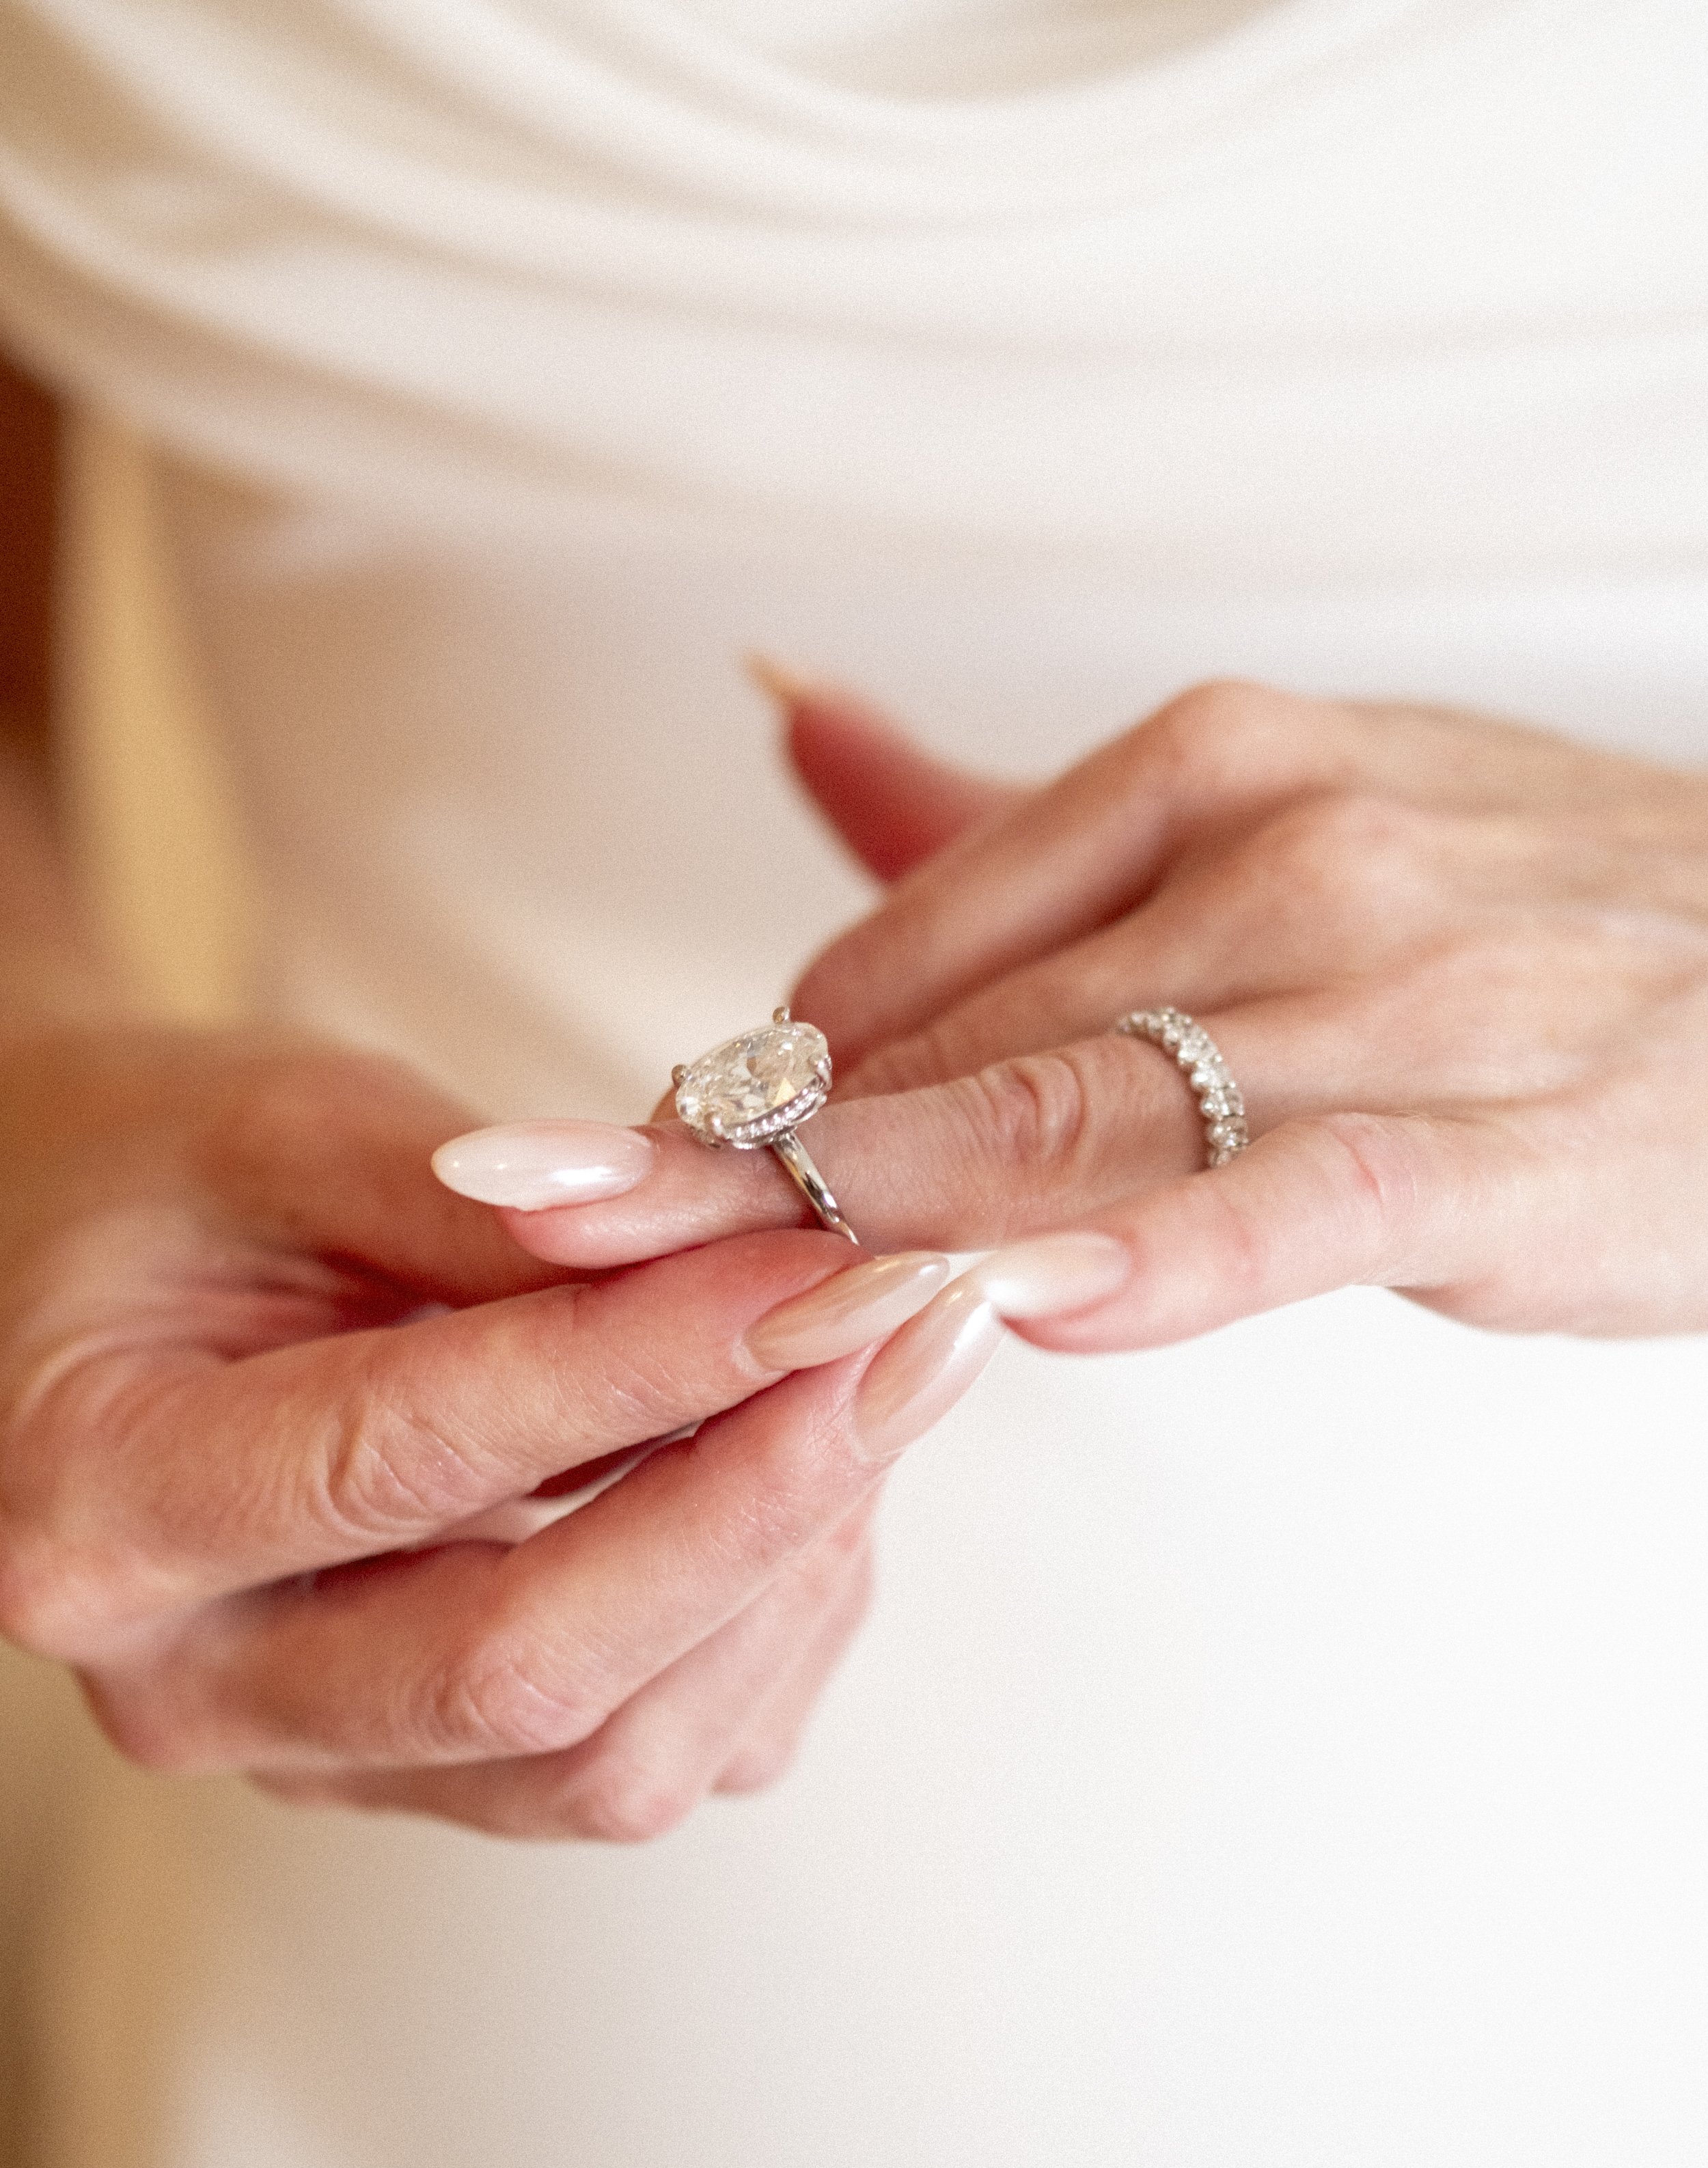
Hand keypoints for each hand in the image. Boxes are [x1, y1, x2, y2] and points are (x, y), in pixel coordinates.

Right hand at [0, 1023, 979, 1838]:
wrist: (98, 1271)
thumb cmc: (169, 1184)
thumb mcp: (285, 1129)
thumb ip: (483, 1206)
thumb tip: (729, 1255)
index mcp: (102, 1511)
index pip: (407, 1464)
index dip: (639, 1369)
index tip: (820, 1270)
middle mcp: (199, 1686)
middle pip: (524, 1674)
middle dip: (753, 1503)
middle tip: (909, 1334)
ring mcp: (328, 1755)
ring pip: (614, 1756)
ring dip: (785, 1570)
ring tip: (871, 1376)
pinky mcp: (442, 1772)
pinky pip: (657, 1753)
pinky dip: (769, 1617)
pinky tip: (807, 1467)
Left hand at [462, 680, 1707, 1347]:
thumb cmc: (1496, 927)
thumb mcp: (1259, 819)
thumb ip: (1005, 814)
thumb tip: (777, 708)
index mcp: (1202, 766)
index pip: (902, 953)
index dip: (743, 1090)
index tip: (618, 1174)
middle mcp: (1280, 851)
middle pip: (955, 1040)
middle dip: (737, 1157)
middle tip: (542, 1221)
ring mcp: (1392, 989)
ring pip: (1085, 1117)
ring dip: (878, 1217)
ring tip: (689, 1294)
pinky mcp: (1498, 1137)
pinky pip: (1294, 1199)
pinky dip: (1150, 1254)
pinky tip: (1019, 1302)